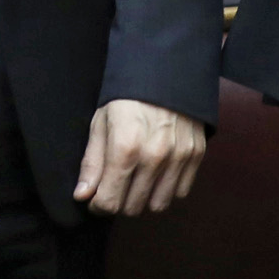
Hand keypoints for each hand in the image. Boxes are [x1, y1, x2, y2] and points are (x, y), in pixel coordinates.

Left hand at [75, 99, 205, 216]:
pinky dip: (167, 190)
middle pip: (132, 207)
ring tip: (135, 181)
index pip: (109, 202)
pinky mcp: (196, 155)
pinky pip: (181, 192)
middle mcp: (154, 158)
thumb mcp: (101, 123)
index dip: (98, 205)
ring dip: (143, 199)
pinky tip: (156, 175)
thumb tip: (82, 196)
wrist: (165, 71)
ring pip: (158, 205)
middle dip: (119, 202)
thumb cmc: (126, 98)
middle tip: (115, 186)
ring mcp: (178, 158)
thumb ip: (92, 163)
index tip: (95, 197)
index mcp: (125, 148)